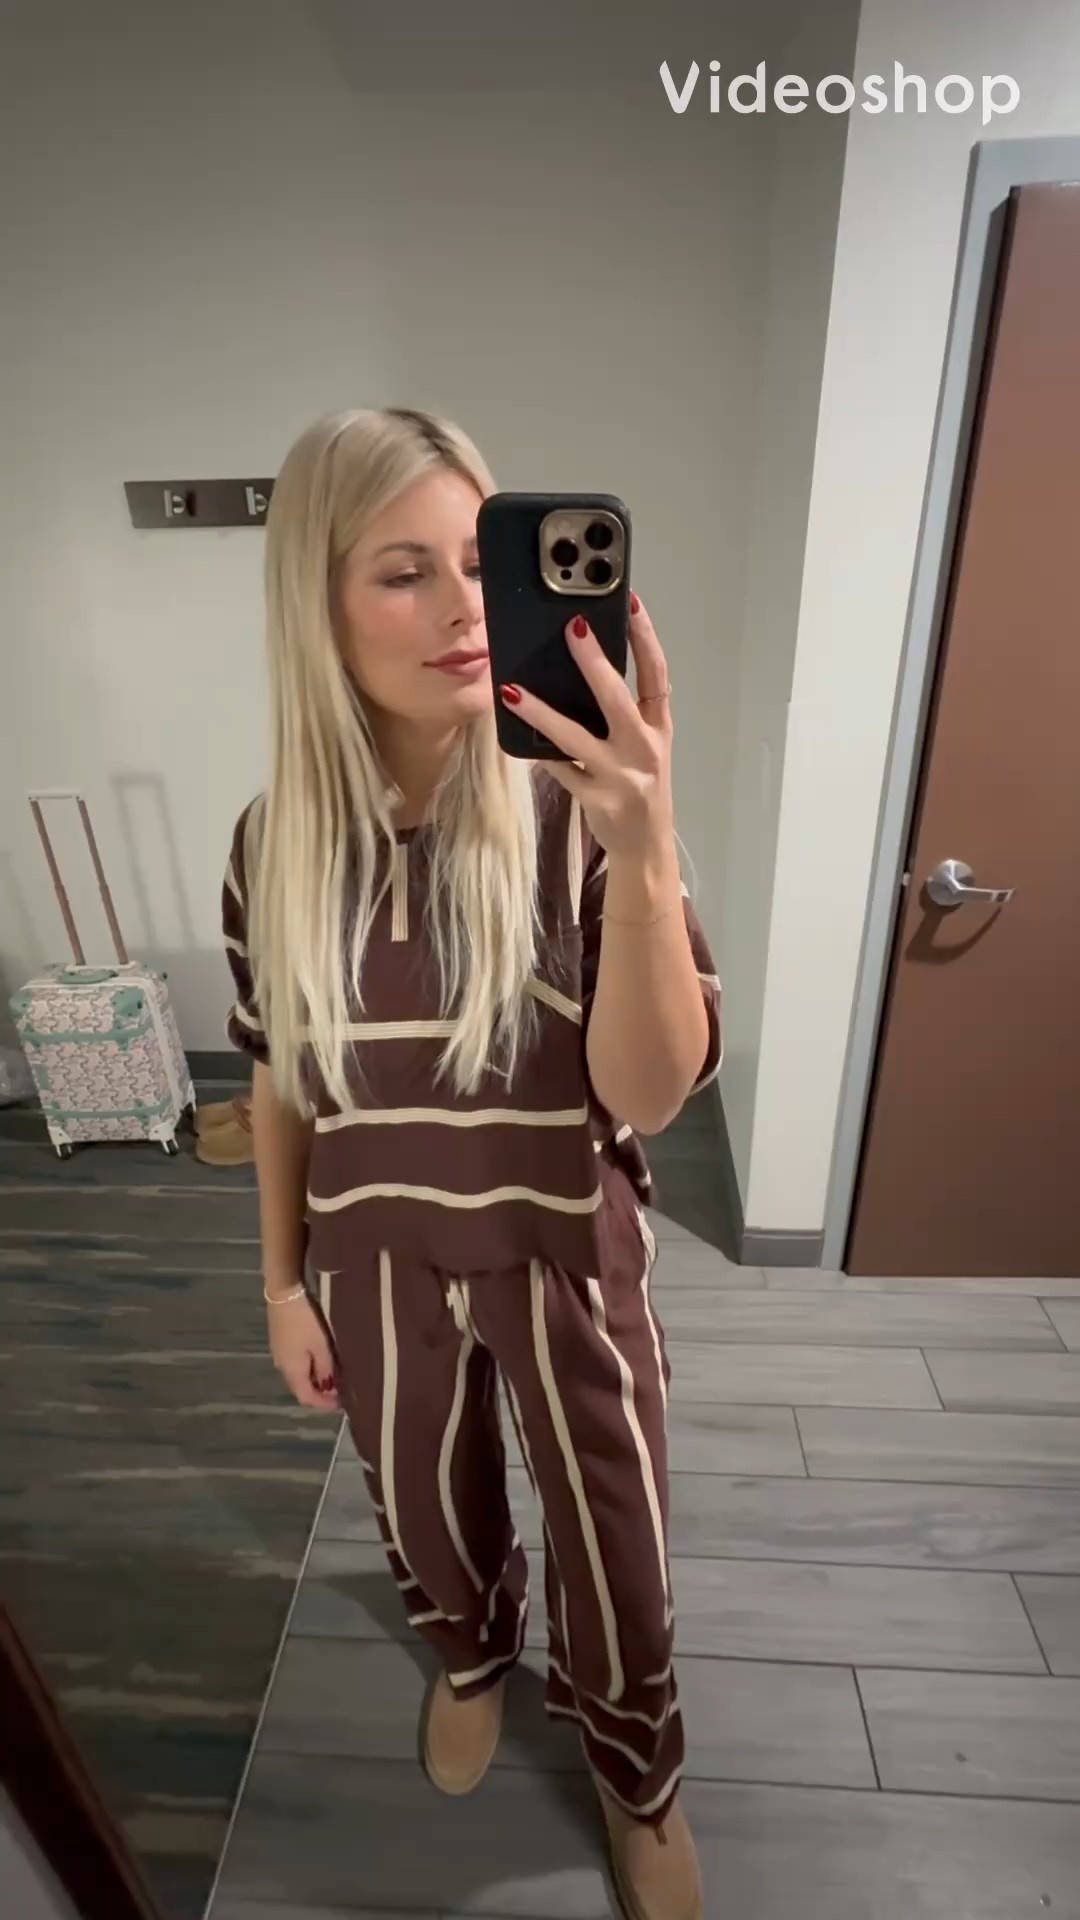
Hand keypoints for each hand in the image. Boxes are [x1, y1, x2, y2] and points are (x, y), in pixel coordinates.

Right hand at [266, 1290, 339, 1410]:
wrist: (284, 1294)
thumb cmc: (305, 1321)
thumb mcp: (321, 1345)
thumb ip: (326, 1368)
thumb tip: (329, 1387)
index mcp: (292, 1371)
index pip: (306, 1398)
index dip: (322, 1404)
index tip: (340, 1405)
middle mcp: (282, 1366)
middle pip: (300, 1388)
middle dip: (319, 1393)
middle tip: (339, 1391)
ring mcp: (278, 1353)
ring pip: (297, 1375)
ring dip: (313, 1379)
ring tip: (332, 1376)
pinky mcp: (279, 1341)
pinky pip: (294, 1363)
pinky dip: (307, 1368)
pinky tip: (319, 1359)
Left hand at [499, 594, 673, 860]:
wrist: (646, 847)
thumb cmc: (640, 785)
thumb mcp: (643, 746)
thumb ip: (622, 714)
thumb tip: (586, 668)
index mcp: (658, 727)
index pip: (656, 674)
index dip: (646, 638)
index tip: (631, 603)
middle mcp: (644, 748)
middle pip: (618, 698)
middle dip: (594, 662)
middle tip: (572, 627)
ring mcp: (621, 777)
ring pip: (575, 737)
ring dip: (541, 712)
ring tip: (512, 691)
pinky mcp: (597, 800)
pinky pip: (560, 770)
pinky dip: (539, 752)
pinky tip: (516, 737)